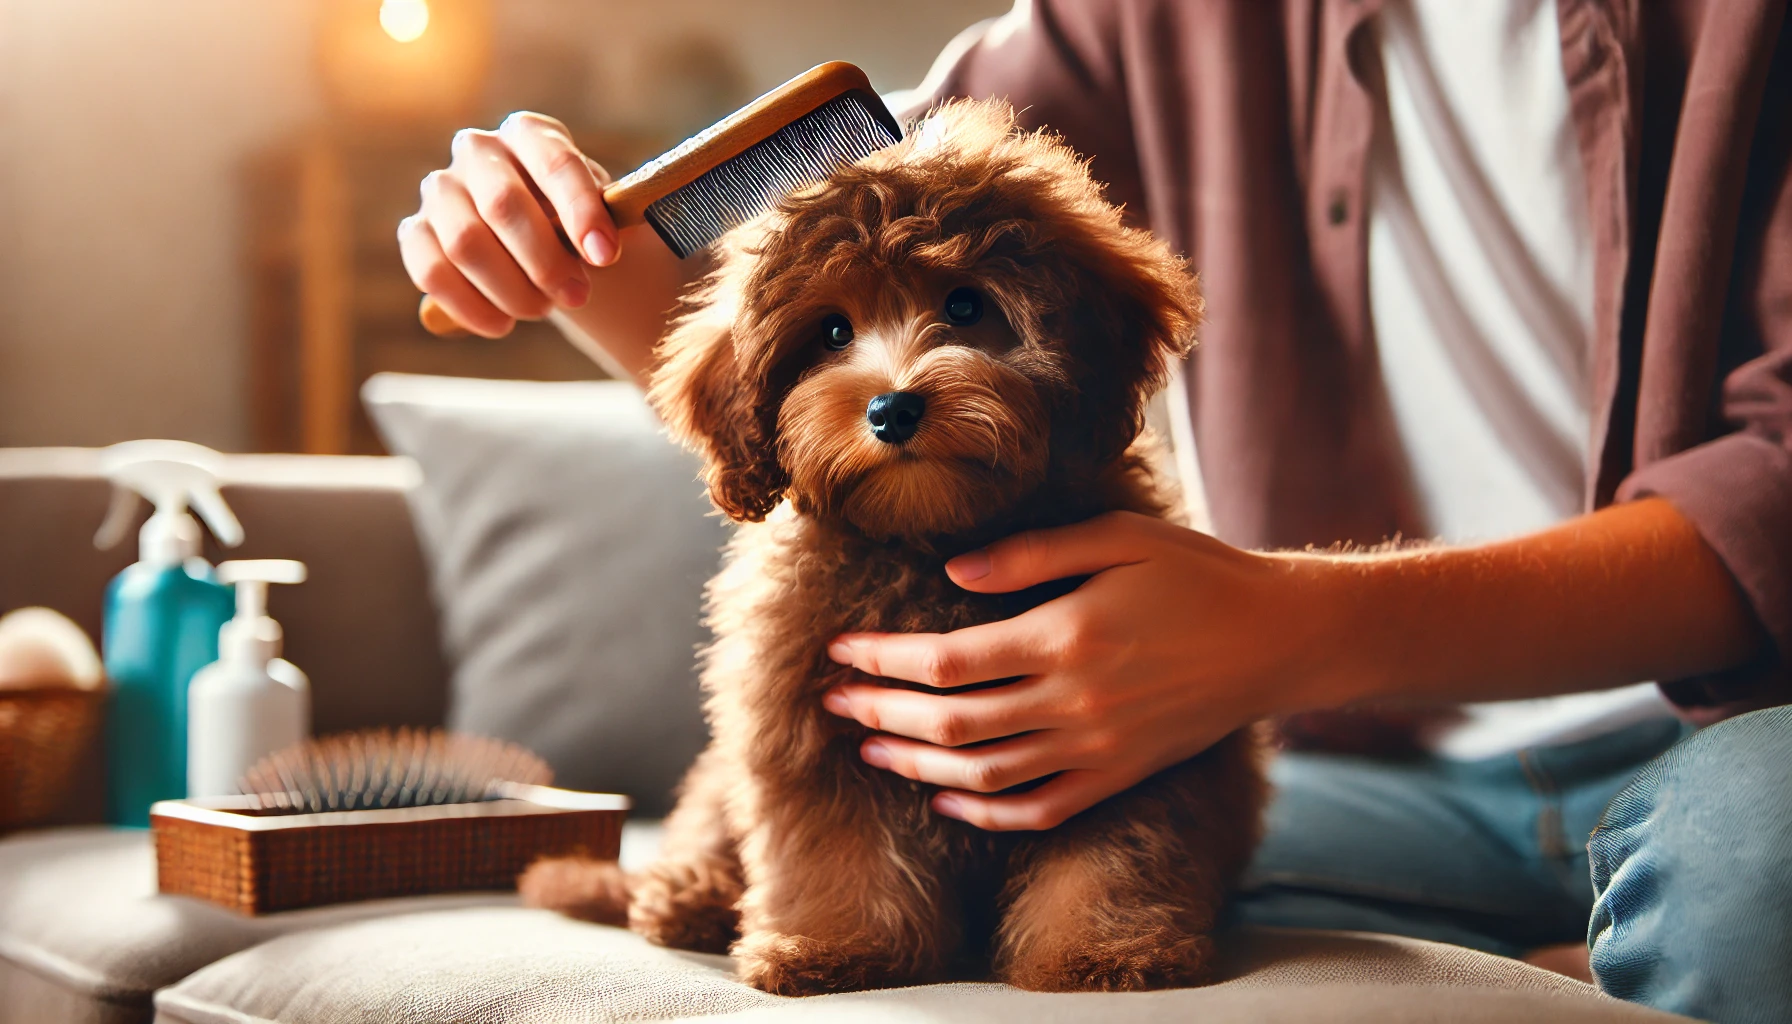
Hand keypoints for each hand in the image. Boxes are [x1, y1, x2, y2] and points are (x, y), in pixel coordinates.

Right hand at [399, 112, 618, 338]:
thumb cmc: (573, 221)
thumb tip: (599, 248)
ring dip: (510, 289)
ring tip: (542, 309)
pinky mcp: (416, 231)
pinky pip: (431, 272)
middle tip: (577, 296)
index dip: (581, 210)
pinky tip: (502, 325)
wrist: (542, 241)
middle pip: (502, 204)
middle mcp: (477, 150)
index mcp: (528, 133)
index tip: (605, 255)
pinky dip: (469, 306)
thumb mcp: (600, 213)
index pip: (554, 162)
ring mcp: (440, 190)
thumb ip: (602, 221)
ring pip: (465, 244)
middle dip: (545, 261)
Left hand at [822, 512, 1344, 830]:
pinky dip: (983, 812)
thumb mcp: (1119, 537)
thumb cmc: (1197, 574)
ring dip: (915, 764)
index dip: (882, 659)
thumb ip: (1031, 554)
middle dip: (880, 712)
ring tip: (868, 745)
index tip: (839, 650)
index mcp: (1067, 635)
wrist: (1278, 638)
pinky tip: (944, 797)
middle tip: (831, 702)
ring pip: (983, 775)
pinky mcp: (1116, 775)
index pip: (947, 660)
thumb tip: (952, 573)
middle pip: (951, 723)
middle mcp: (1074, 701)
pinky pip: (1036, 810)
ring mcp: (1096, 748)